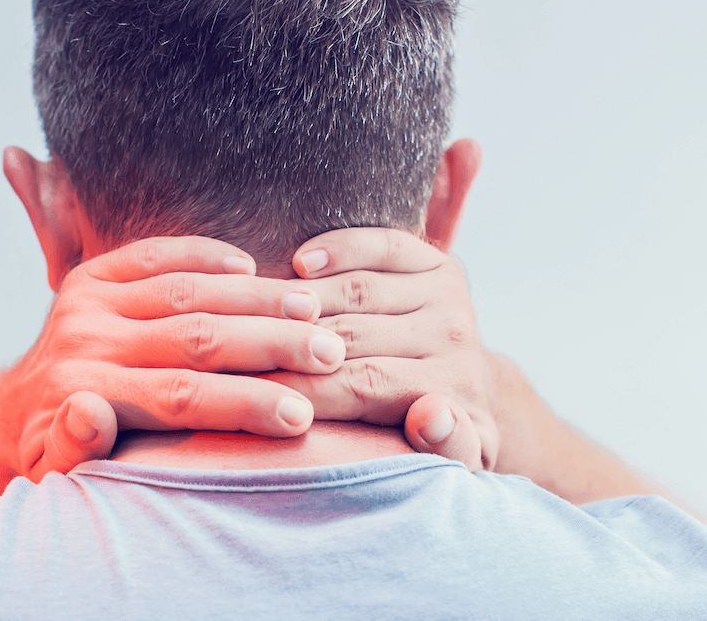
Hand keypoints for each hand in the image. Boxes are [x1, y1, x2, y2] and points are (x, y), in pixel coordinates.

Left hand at [0, 236, 347, 481]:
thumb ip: (73, 447)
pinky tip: (252, 269)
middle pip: (194, 338)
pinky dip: (205, 256)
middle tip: (331, 354)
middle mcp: (83, 340)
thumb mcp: (55, 471)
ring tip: (313, 311)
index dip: (245, 405)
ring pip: (187, 292)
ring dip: (255, 298)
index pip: (180, 397)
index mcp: (82, 392)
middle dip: (270, 346)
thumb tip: (89, 412)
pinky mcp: (90, 275)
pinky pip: (156, 255)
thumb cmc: (55, 455)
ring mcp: (86, 302)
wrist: (13, 412)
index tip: (303, 417)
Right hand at [270, 227, 500, 470]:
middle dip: (289, 344)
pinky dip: (341, 248)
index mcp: (454, 389)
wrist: (471, 395)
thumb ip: (449, 450)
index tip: (253, 394)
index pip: (364, 386)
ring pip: (359, 290)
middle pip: (355, 335)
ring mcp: (448, 294)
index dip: (302, 389)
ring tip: (252, 312)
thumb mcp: (455, 461)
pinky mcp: (439, 262)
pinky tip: (300, 263)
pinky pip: (385, 245)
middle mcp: (454, 337)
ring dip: (302, 299)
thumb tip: (432, 414)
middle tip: (235, 351)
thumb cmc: (438, 439)